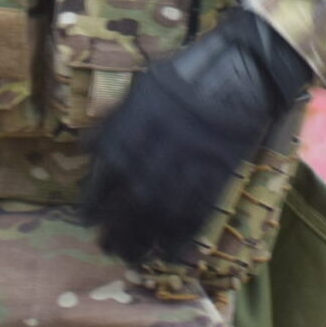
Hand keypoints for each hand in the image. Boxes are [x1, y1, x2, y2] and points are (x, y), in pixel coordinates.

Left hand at [80, 7, 312, 267]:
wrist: (240, 68)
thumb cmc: (188, 73)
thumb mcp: (141, 89)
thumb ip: (114, 122)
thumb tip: (85, 148)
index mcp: (131, 132)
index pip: (102, 180)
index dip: (92, 205)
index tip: (88, 220)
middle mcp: (154, 155)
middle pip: (128, 206)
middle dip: (115, 232)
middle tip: (108, 247)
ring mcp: (186, 168)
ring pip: (158, 216)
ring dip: (143, 242)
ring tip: (132, 258)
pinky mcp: (216, 176)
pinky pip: (194, 214)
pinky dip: (181, 237)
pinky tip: (169, 252)